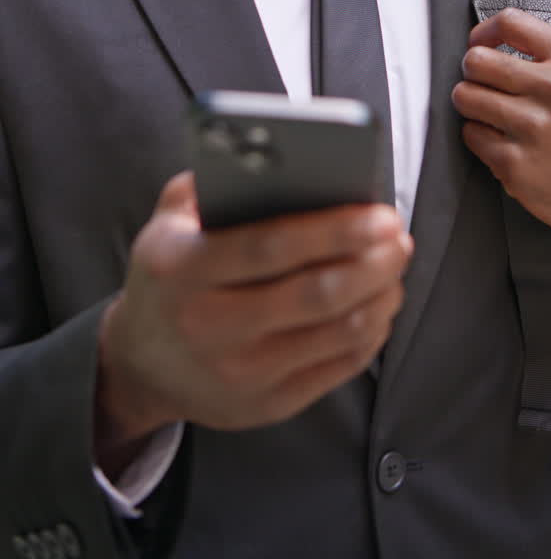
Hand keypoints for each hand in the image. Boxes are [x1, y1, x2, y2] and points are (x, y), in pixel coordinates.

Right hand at [95, 173, 411, 472]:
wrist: (140, 365)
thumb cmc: (169, 275)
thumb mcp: (167, 220)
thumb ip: (211, 180)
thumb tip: (278, 154)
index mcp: (183, 269)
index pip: (269, 246)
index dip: (333, 230)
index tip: (380, 213)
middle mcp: (209, 326)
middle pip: (313, 294)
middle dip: (371, 262)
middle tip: (400, 235)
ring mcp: (239, 374)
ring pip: (334, 332)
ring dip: (379, 295)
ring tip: (395, 264)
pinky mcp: (266, 405)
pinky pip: (336, 368)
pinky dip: (370, 332)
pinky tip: (380, 303)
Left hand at [452, 9, 550, 269]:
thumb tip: (494, 40)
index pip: (511, 22)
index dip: (485, 32)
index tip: (481, 44)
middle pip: (476, 59)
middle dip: (473, 71)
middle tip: (483, 84)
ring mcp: (534, 127)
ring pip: (464, 95)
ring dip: (471, 104)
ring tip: (490, 113)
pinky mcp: (514, 163)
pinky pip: (470, 133)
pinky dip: (479, 137)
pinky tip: (501, 142)